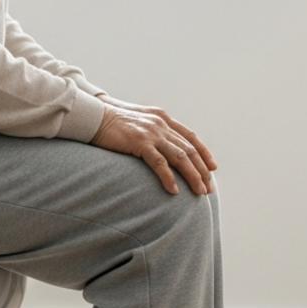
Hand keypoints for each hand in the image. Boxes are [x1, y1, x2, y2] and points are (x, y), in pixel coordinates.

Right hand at [89, 95, 217, 195]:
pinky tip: (174, 191)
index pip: (191, 137)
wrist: (94, 115)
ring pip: (180, 157)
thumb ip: (153, 131)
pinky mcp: (139, 142)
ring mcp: (151, 132)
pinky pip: (159, 163)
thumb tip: (162, 147)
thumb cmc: (112, 121)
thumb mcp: (139, 122)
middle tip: (208, 188)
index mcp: (163, 118)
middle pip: (189, 150)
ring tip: (199, 192)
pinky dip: (168, 178)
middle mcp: (161, 124)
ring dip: (192, 176)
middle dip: (202, 170)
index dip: (204, 153)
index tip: (212, 168)